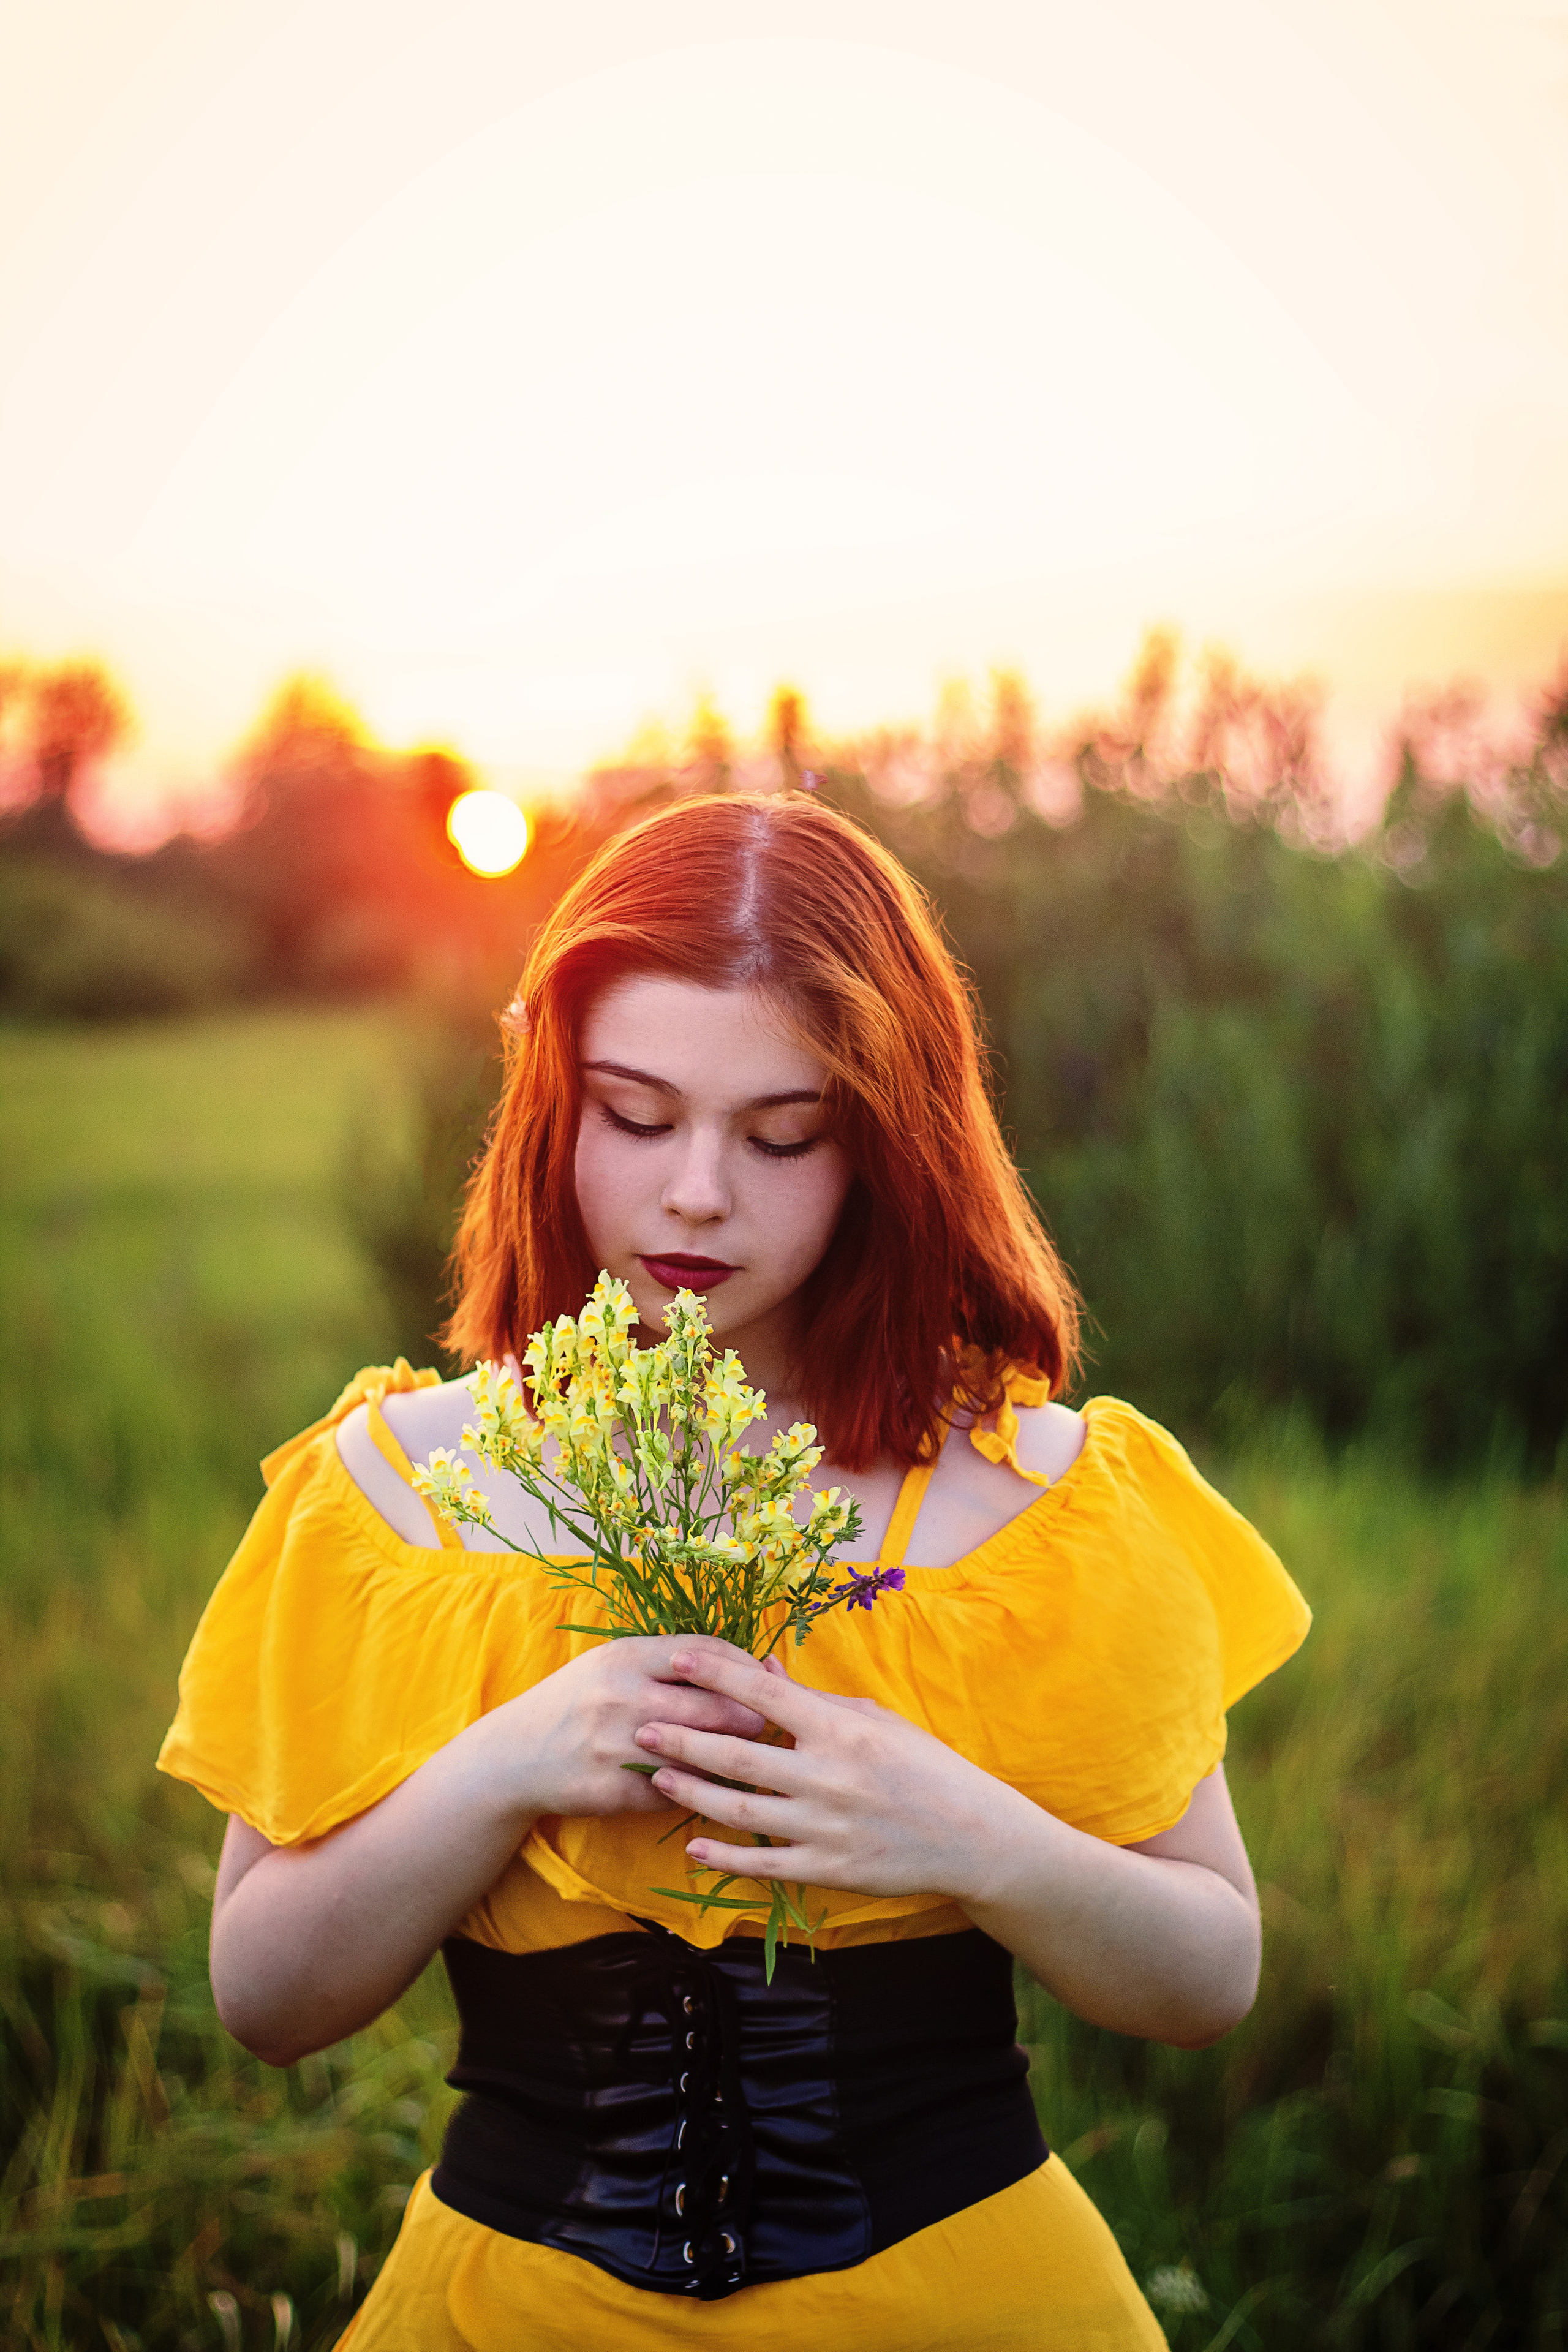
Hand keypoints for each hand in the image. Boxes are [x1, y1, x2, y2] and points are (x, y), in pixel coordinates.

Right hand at [483, 1635, 789, 1821]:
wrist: (515, 1755)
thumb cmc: (578, 1701)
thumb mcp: (614, 1664)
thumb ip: (670, 1661)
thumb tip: (745, 1665)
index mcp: (627, 1657)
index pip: (705, 1653)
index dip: (745, 1666)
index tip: (764, 1680)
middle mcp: (622, 1697)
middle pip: (714, 1706)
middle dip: (751, 1718)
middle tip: (770, 1727)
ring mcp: (616, 1746)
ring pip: (699, 1754)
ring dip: (730, 1759)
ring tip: (752, 1760)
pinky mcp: (612, 1791)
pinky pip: (675, 1793)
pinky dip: (696, 1791)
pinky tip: (708, 1787)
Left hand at [633, 1648, 1033, 1902]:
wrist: (969, 1835)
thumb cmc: (923, 1766)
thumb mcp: (875, 1719)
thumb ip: (815, 1699)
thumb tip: (763, 1667)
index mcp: (840, 1729)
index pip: (764, 1694)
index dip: (716, 1675)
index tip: (676, 1659)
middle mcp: (827, 1775)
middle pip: (738, 1753)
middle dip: (683, 1737)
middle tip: (641, 1726)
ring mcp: (824, 1826)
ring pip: (740, 1808)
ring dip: (692, 1790)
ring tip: (656, 1775)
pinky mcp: (826, 1868)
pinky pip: (763, 1862)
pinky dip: (724, 1856)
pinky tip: (693, 1844)